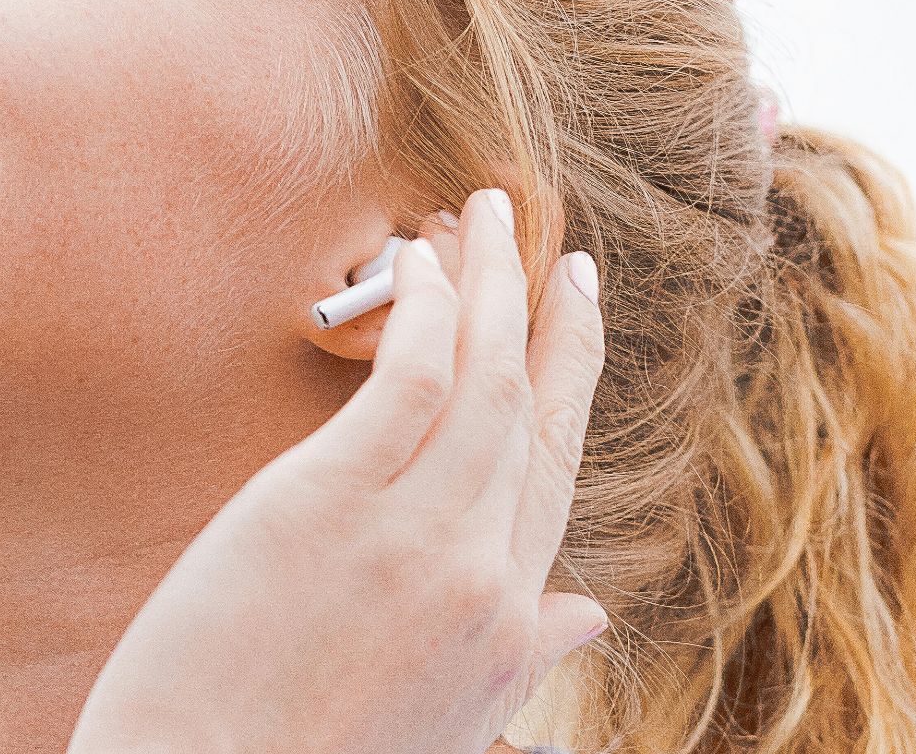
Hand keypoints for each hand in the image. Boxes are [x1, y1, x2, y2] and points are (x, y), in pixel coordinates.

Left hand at [67, 188, 607, 753]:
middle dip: (547, 315)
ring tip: (482, 212)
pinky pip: (408, 381)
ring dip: (491, 283)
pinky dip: (426, 312)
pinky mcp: (329, 500)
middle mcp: (480, 572)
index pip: (554, 470)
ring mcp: (413, 533)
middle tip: (552, 243)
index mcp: (506, 624)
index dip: (570, 381)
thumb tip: (586, 614)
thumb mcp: (445, 720)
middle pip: (532, 411)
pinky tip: (420, 262)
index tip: (572, 317)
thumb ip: (518, 656)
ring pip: (482, 379)